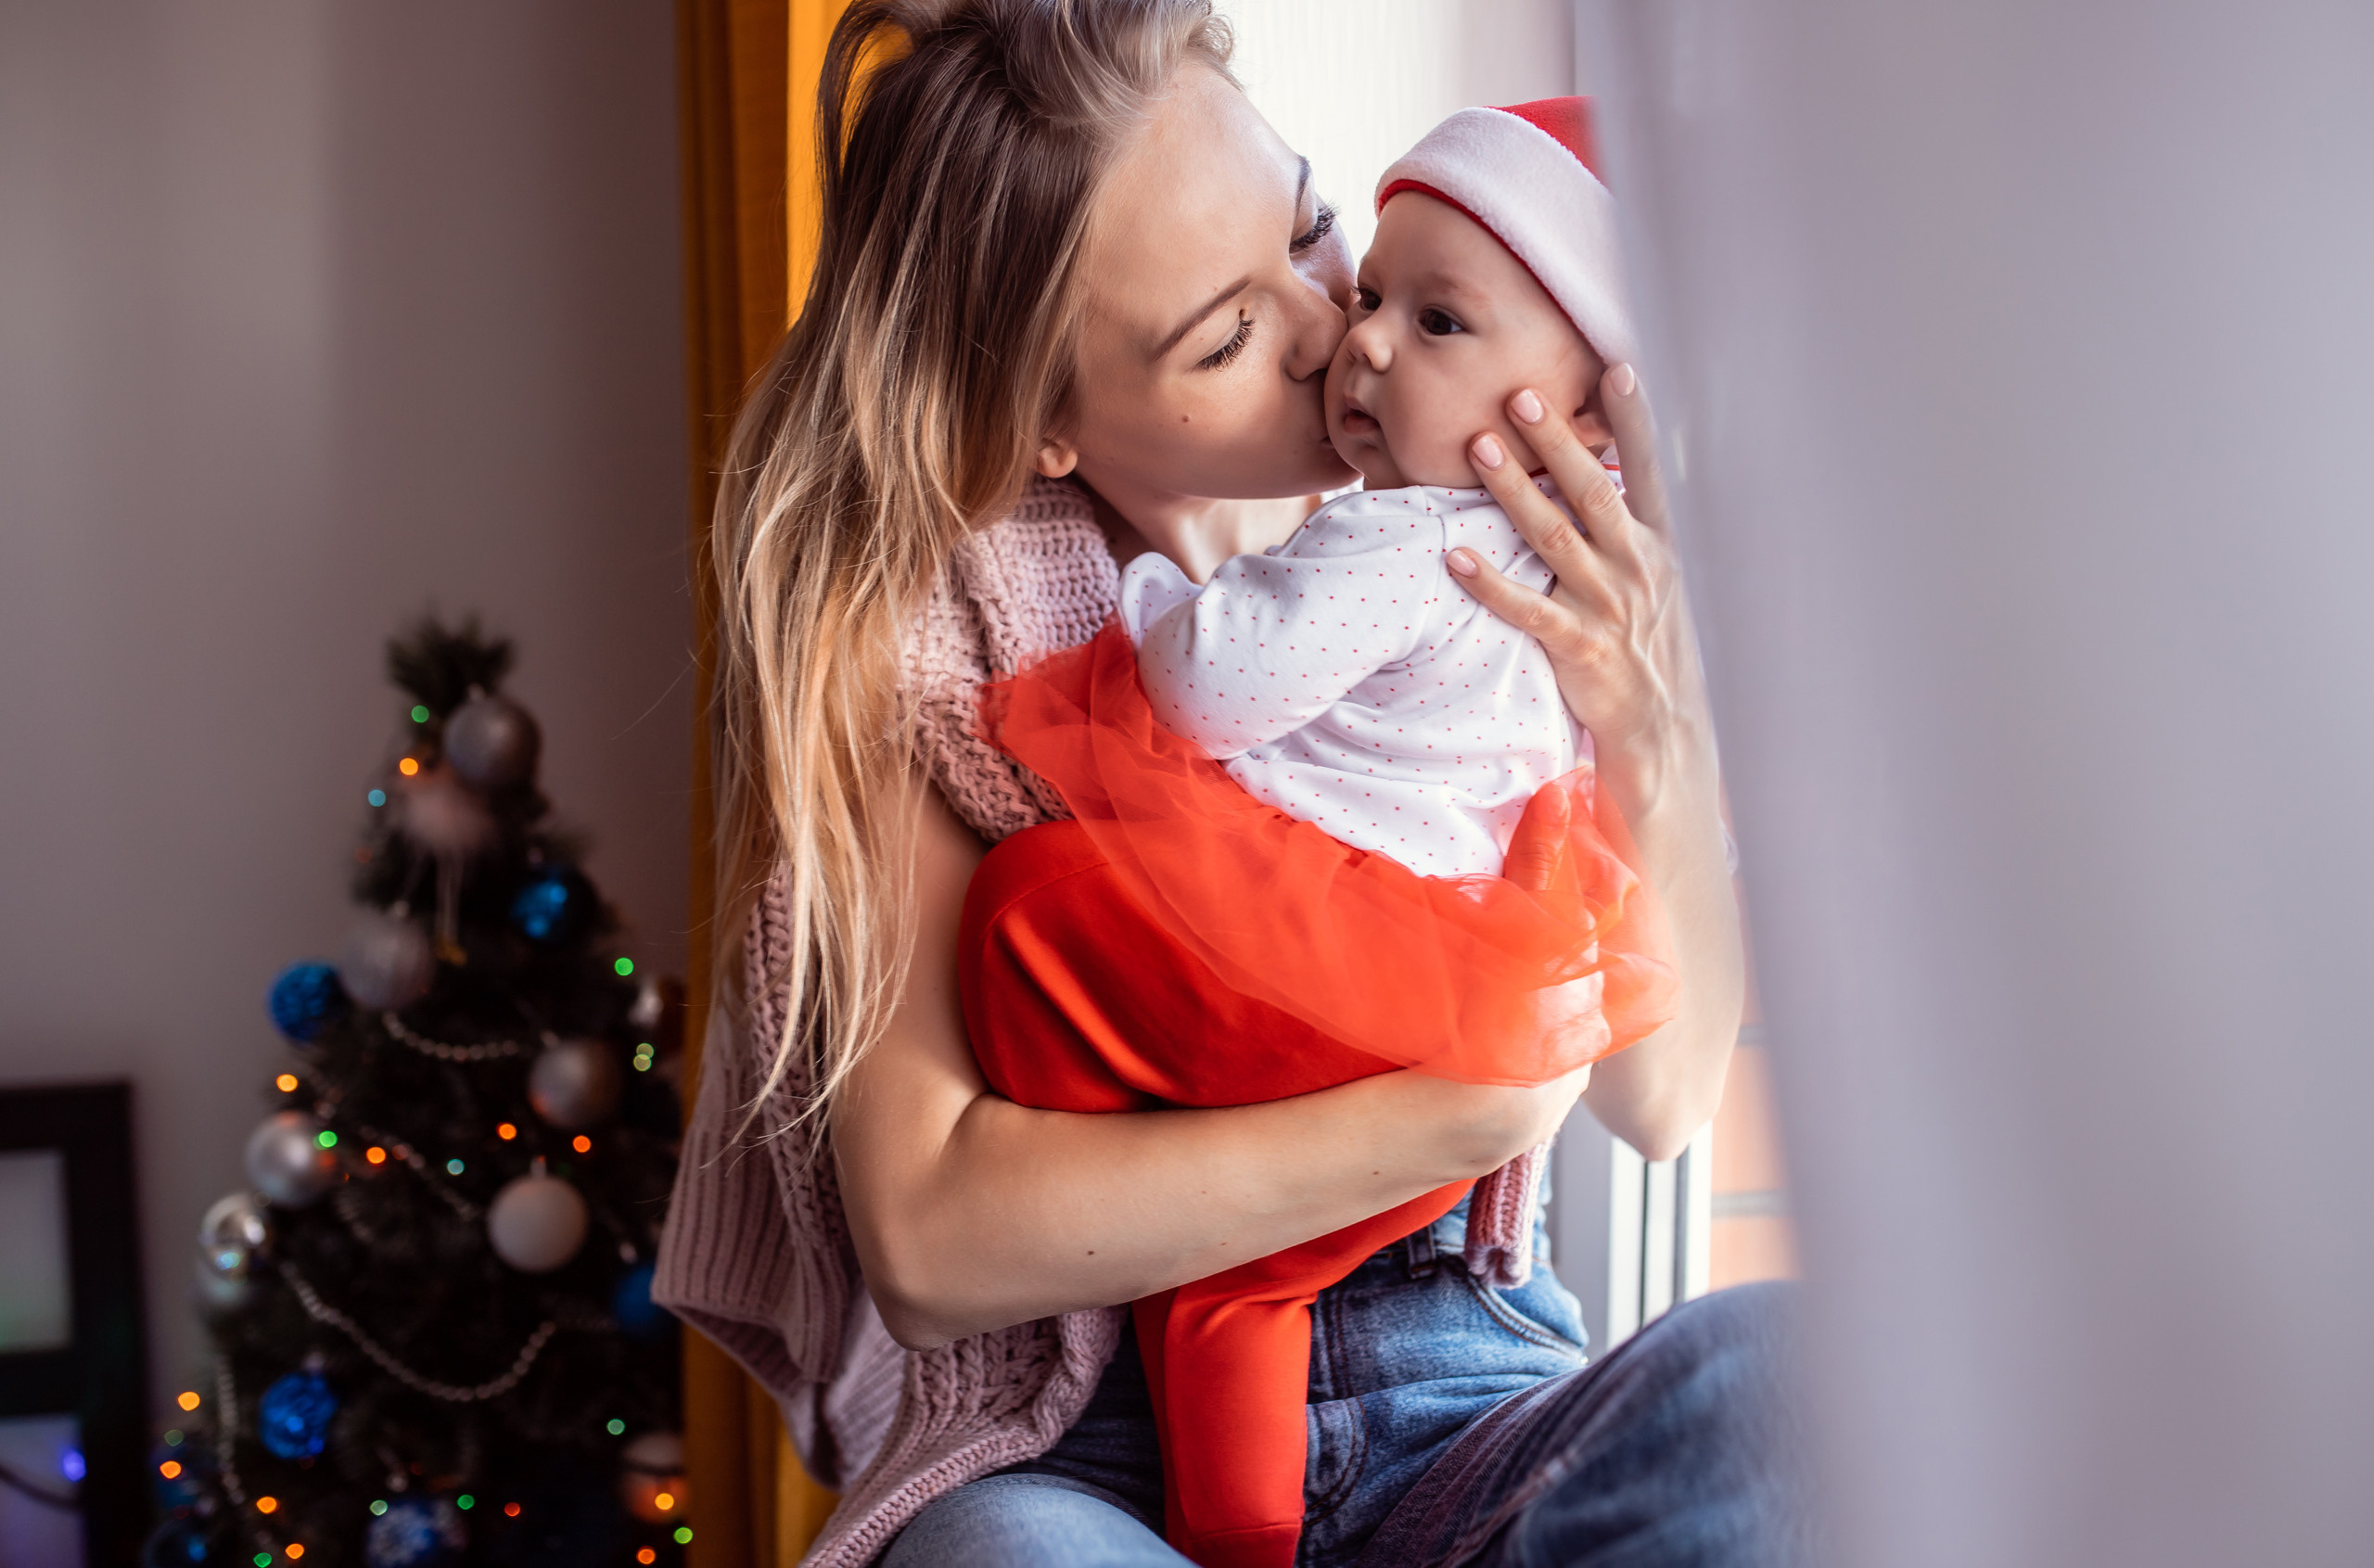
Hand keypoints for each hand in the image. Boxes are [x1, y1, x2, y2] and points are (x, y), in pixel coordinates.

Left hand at [1447, 364, 1711, 813]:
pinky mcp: (1578, 645)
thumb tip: (1603, 468)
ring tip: (1478, 449)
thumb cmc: (1651, 639)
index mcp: (1659, 542)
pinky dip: (1491, 584)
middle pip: (1590, 491)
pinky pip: (1528, 609)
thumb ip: (1633, 524)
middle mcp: (1637, 565)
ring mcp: (1607, 604)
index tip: (1616, 367)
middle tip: (1517, 394)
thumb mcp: (1660, 575)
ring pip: (1554, 538)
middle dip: (1555, 440)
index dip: (1634, 419)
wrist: (1664, 722)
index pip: (1647, 469)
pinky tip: (1456, 558)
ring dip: (1514, 492)